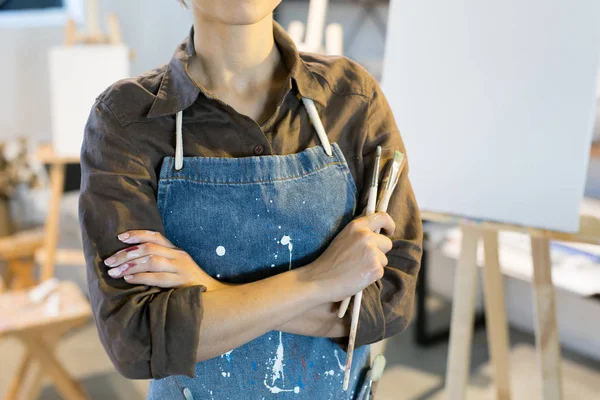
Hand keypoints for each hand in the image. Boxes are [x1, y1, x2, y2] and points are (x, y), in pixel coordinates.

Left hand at [103, 230, 224, 289]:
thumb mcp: (178, 268)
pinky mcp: (182, 282)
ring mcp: (181, 268)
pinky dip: (141, 276)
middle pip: (148, 247)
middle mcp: (179, 256)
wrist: (216, 296)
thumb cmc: (191, 285)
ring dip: (130, 265)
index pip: (155, 236)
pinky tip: (128, 278)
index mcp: (177, 251)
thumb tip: (134, 262)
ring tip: (115, 272)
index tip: (120, 237)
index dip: (137, 234)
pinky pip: (157, 277)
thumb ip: (162, 263)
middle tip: (108, 262)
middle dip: (125, 253)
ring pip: (151, 260)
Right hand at [304, 209, 394, 301]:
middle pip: (387, 243)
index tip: (389, 232)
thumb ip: (359, 229)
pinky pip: (380, 271)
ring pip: (384, 259)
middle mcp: (366, 236)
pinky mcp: (375, 269)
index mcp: (357, 226)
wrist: (320, 280)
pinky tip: (358, 276)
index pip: (382, 218)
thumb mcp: (343, 237)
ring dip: (374, 264)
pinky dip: (371, 276)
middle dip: (379, 251)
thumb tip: (373, 219)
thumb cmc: (330, 260)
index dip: (389, 225)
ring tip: (357, 268)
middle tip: (362, 259)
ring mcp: (372, 253)